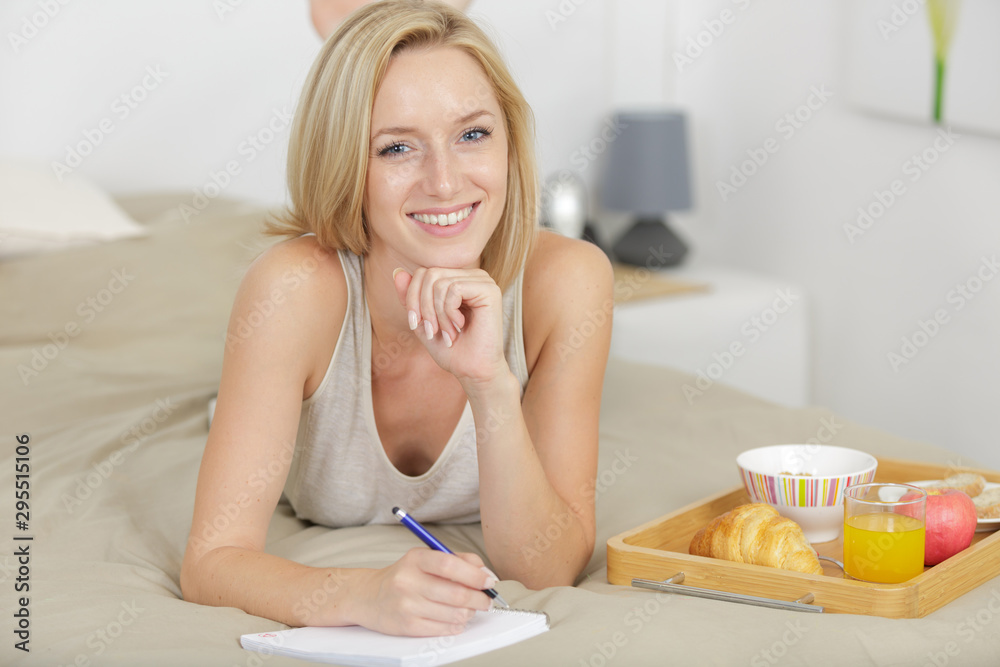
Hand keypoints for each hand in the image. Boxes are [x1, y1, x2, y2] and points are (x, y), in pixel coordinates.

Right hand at [350, 548, 495, 636]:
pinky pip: (443, 629)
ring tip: (469, 609)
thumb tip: (485, 572)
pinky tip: (455, 619)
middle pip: (456, 594)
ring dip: (469, 613)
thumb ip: (457, 560)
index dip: (476, 575)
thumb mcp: (425, 558)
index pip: (451, 566)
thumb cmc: (404, 576)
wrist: (368, 596)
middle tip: (487, 600)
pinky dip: (456, 625)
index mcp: (416, 559)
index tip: (490, 581)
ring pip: (453, 614)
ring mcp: (407, 605)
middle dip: (480, 599)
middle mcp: (409, 582)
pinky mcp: (406, 626)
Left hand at [393, 267, 508, 386]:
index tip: (416, 324)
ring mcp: (483, 281)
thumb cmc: (452, 350)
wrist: (473, 371)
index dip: (412, 297)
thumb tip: (397, 271)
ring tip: (448, 333)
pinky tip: (460, 326)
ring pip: (439, 282)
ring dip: (437, 314)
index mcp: (459, 279)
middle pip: (429, 274)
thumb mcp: (423, 321)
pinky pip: (453, 289)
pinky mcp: (489, 291)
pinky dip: (448, 312)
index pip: (424, 272)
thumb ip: (411, 297)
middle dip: (423, 306)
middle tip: (432, 331)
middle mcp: (473, 276)